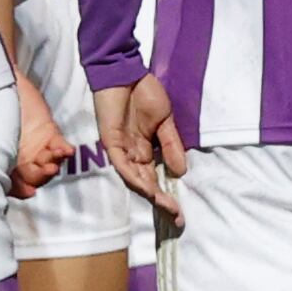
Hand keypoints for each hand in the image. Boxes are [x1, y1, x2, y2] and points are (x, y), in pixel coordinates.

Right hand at [10, 69, 73, 199]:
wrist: (2, 82)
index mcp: (3, 162)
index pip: (13, 183)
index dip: (21, 190)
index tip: (29, 191)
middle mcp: (20, 159)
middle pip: (33, 177)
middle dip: (40, 176)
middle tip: (46, 170)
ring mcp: (37, 148)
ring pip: (48, 164)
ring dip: (53, 164)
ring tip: (54, 160)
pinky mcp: (50, 134)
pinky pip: (59, 146)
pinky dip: (63, 150)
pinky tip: (66, 150)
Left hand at [95, 79, 185, 221]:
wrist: (125, 72)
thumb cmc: (143, 93)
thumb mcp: (165, 122)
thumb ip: (171, 145)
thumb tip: (181, 172)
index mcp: (143, 151)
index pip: (154, 179)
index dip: (166, 196)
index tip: (180, 213)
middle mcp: (131, 155)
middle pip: (145, 185)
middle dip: (160, 202)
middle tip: (176, 218)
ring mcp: (120, 150)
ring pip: (134, 180)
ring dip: (150, 194)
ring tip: (165, 205)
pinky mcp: (110, 143)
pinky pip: (122, 165)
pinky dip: (134, 177)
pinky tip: (147, 188)